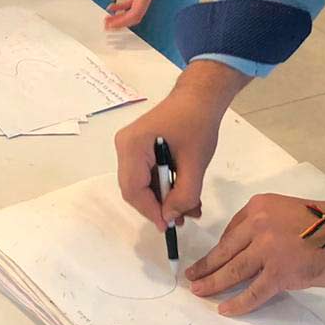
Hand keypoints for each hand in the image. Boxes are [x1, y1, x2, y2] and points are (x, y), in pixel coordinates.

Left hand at [105, 0, 160, 30]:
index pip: (136, 13)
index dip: (123, 21)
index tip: (111, 24)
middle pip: (135, 16)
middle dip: (121, 22)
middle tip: (107, 25)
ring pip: (133, 11)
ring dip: (120, 16)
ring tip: (108, 18)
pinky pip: (133, 4)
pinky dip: (122, 7)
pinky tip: (113, 7)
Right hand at [115, 61, 248, 231]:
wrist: (199, 97)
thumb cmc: (197, 124)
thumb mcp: (195, 163)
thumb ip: (184, 194)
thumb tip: (169, 217)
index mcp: (133, 146)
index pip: (133, 189)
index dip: (150, 210)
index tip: (168, 226)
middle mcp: (124, 147)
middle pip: (134, 188)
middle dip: (158, 206)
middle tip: (180, 220)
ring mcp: (130, 147)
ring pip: (142, 184)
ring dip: (164, 199)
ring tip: (189, 209)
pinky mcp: (140, 148)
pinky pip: (147, 175)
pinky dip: (164, 187)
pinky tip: (185, 195)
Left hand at [185, 191, 324, 315]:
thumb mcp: (287, 212)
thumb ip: (264, 226)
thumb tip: (247, 251)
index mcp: (258, 207)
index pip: (231, 231)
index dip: (220, 250)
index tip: (212, 260)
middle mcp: (257, 225)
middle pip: (225, 250)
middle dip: (206, 266)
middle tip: (192, 276)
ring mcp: (266, 250)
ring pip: (232, 271)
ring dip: (213, 283)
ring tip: (199, 291)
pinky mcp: (278, 273)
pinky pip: (252, 292)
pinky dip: (237, 303)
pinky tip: (225, 309)